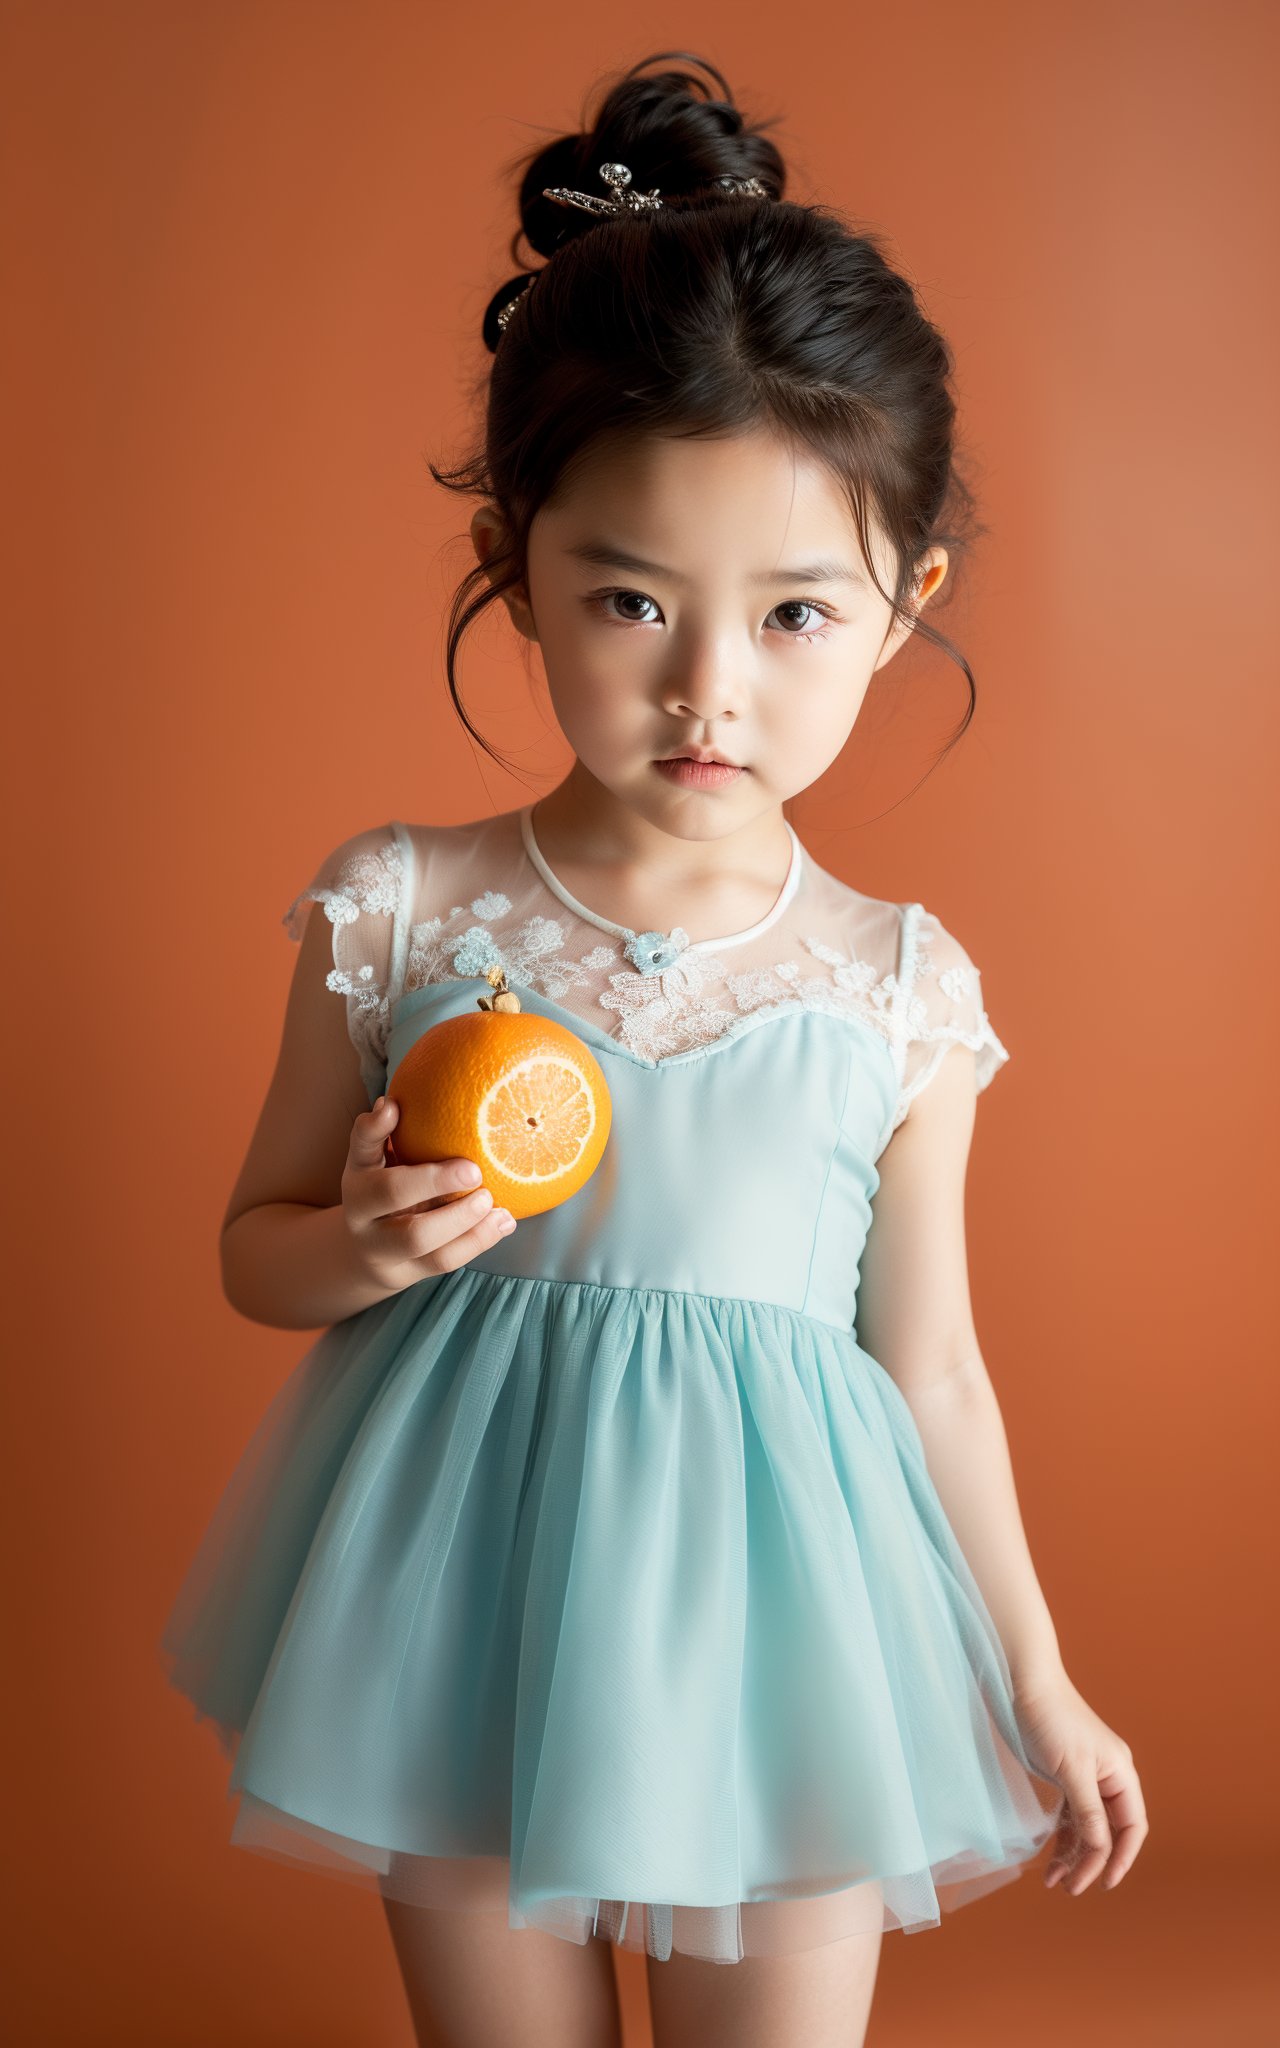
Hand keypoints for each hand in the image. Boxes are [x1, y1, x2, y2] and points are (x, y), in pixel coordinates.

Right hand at [339, 1095, 516, 1291]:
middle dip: (431, 1180)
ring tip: (491, 1201)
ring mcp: (382, 1245)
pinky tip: (505, 1222)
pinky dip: (478, 1241)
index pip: (360, 1146)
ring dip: (460, 1220)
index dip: (374, 1128)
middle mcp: (361, 1209)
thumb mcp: (384, 1161)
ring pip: (418, 1238)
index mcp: (358, 1173)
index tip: (394, 1107)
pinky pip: (444, 1261)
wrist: (370, 1254)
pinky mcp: (409, 1271)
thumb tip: (409, 1095)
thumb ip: (397, 1133)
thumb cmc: (389, 1189)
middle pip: (388, 1195)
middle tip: (473, 1169)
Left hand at [1012, 1669, 1147, 1894]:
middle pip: (1108, 1832)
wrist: (1021, 1682)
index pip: (1131, 1826)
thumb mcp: (1071, 1769)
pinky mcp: (1064, 1775)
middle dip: (1091, 1862)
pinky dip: (1061, 1837)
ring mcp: (1086, 1777)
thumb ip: (1089, 1811)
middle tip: (1070, 1888)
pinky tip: (1049, 1857)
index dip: (1122, 1858)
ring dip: (1073, 1855)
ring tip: (1052, 1881)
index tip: (1104, 1883)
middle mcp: (1108, 1778)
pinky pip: (1070, 1815)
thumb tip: (1102, 1849)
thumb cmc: (1050, 1719)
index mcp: (1120, 1773)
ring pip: (1087, 1827)